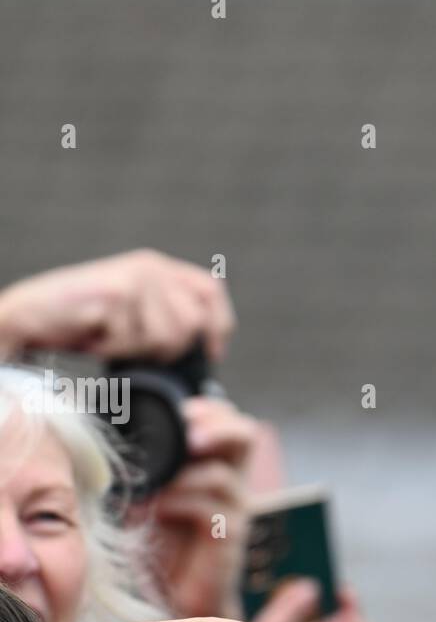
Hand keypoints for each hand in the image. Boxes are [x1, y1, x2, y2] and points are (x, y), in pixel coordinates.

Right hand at [0, 249, 233, 362]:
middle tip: (129, 345)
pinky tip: (92, 336)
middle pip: (191, 325)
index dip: (218, 326)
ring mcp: (134, 279)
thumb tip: (209, 348)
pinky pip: (132, 343)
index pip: (210, 292)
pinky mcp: (116, 295)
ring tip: (107, 336)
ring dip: (134, 350)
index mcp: (160, 267)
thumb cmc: (83, 320)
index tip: (213, 354)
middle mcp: (151, 267)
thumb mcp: (134, 312)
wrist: (32, 314)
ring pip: (165, 339)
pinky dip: (111, 350)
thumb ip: (168, 314)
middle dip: (166, 349)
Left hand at [144, 396, 258, 618]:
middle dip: (216, 426)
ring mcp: (235, 511)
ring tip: (153, 486)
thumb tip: (116, 436)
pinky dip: (178, 504)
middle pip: (246, 435)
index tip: (182, 410)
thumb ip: (155, 469)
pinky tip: (154, 510)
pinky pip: (208, 511)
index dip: (211, 409)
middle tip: (189, 435)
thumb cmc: (167, 544)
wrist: (183, 597)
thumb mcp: (158, 496)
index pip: (231, 421)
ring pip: (224, 475)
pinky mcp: (228, 538)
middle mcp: (234, 484)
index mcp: (218, 466)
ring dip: (183, 475)